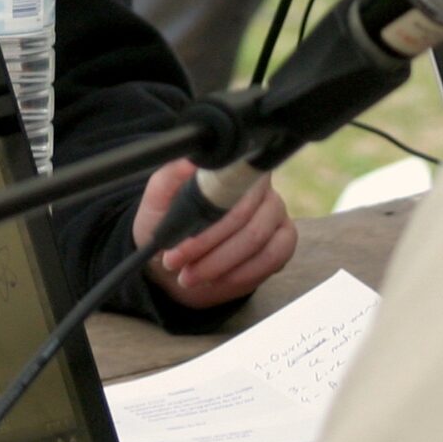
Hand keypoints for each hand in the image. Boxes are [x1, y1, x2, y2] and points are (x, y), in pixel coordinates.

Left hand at [133, 159, 296, 307]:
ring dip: (220, 264)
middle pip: (244, 217)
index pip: (230, 189)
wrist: (178, 258)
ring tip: (191, 275)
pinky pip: (273, 258)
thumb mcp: (158, 202)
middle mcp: (260, 186)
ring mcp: (276, 213)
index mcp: (231, 170)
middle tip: (176, 263)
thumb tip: (190, 163)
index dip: (204, 221)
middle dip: (206, 247)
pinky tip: (218, 278)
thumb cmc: (169, 224)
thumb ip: (169, 178)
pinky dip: (241, 274)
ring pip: (257, 240)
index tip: (176, 243)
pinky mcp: (284, 240)